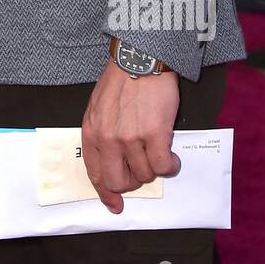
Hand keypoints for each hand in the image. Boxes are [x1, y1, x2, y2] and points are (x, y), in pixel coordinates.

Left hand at [81, 59, 180, 212]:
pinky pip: (163, 166)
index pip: (95, 174)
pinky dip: (171, 165)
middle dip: (133, 182)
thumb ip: (101, 135)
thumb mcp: (98, 108)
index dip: (106, 193)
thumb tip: (113, 162)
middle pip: (118, 182)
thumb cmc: (121, 81)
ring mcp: (130, 138)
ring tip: (159, 152)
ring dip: (155, 169)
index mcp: (92, 132)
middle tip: (143, 170)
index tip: (115, 204)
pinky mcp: (154, 134)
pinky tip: (172, 155)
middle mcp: (108, 139)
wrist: (140, 59)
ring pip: (144, 175)